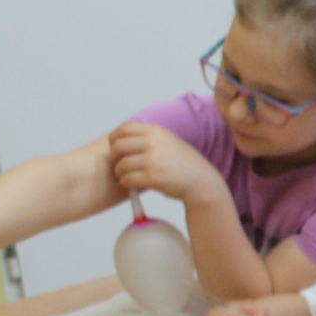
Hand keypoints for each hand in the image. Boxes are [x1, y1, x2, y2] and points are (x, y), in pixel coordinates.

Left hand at [108, 121, 222, 203]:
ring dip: (120, 173)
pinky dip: (126, 183)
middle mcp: (153, 143)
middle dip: (113, 157)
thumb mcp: (169, 142)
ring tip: (126, 177)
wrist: (202, 182)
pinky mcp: (153, 177)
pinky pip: (128, 179)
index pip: (124, 129)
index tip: (115, 148)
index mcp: (156, 132)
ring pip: (122, 164)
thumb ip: (148, 138)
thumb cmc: (184, 165)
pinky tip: (131, 185)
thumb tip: (121, 140)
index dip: (114, 139)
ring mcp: (153, 160)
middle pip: (119, 146)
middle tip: (117, 165)